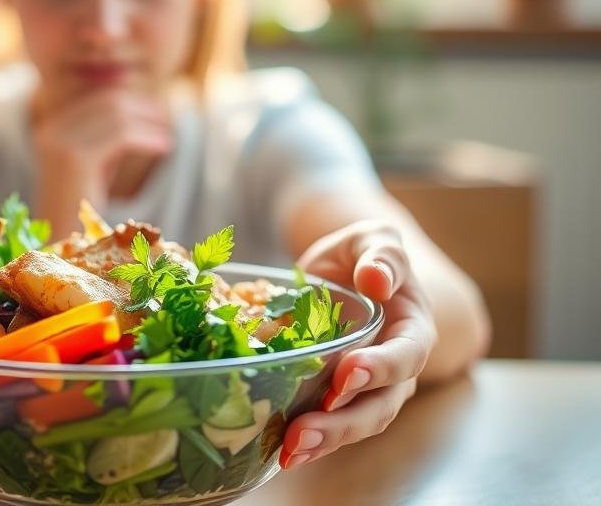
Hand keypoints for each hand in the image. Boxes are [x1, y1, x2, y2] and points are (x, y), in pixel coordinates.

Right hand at [32, 89, 172, 232]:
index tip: (155, 109)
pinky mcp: (75, 160)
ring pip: (116, 116)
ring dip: (149, 122)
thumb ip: (108, 137)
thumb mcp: (95, 163)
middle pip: (107, 101)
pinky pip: (122, 136)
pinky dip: (148, 137)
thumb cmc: (82, 210)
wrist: (61, 247)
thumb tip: (139, 108)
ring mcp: (60, 143)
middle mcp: (51, 130)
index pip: (97, 97)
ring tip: (168, 135)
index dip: (131, 98)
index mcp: (51, 127)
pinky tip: (164, 146)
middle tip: (166, 118)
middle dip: (142, 107)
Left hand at [278, 220, 437, 468]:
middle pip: (379, 405)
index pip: (405, 355)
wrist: (348, 273)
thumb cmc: (365, 255)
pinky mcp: (337, 395)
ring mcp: (368, 388)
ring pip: (354, 424)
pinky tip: (279, 451)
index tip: (348, 373)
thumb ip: (382, 254)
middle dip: (343, 422)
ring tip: (289, 451)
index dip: (380, 368)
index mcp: (412, 329)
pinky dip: (308, 439)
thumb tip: (377, 279)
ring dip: (323, 441)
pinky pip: (329, 423)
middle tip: (304, 431)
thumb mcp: (374, 240)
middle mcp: (396, 368)